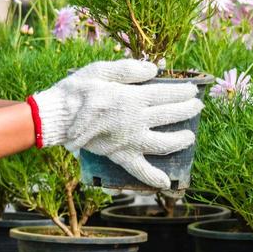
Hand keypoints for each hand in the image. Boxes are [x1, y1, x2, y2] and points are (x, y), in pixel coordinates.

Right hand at [30, 59, 201, 188]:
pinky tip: (166, 182)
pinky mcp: (119, 155)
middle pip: (170, 116)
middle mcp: (135, 120)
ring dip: (180, 140)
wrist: (54, 117)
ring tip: (191, 137)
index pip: (166, 94)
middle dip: (188, 110)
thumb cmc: (76, 90)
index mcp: (131, 97)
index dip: (183, 92)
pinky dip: (153, 177)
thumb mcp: (100, 70)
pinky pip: (138, 169)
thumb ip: (129, 69)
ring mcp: (129, 140)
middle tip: (198, 107)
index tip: (193, 90)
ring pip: (163, 143)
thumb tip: (155, 68)